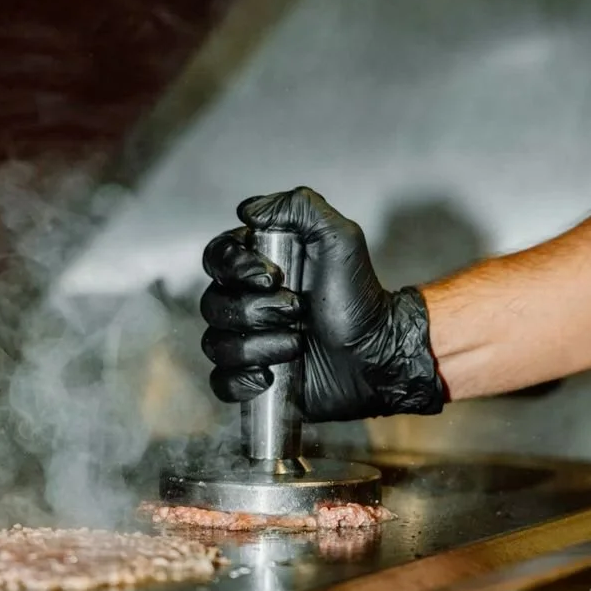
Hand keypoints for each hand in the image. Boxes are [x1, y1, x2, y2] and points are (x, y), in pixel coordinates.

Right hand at [200, 187, 445, 421]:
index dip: (235, 269)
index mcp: (258, 265)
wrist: (377, 354)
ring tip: (296, 345)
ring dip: (258, 346)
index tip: (272, 277)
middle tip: (297, 311)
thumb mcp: (340, 239)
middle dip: (256, 311)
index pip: (216, 257)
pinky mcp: (251, 377)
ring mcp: (247, 340)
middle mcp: (246, 300)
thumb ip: (299, 208)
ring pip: (215, 344)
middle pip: (212, 303)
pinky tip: (270, 376)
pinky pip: (221, 382)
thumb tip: (248, 210)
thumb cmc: (360, 299)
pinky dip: (242, 381)